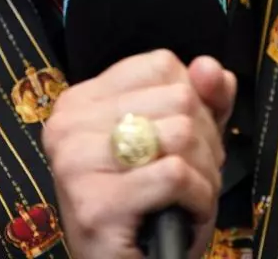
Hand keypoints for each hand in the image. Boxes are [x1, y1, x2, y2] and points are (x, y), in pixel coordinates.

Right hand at [43, 50, 235, 258]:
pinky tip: (183, 213)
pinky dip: (199, 198)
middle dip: (205, 142)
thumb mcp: (179, 142)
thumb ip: (201, 99)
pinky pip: (176, 175)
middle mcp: (68, 125)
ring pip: (182, 134)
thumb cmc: (151, 207)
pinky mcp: (95, 203)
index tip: (184, 141)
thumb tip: (210, 68)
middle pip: (179, 98)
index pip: (162, 65)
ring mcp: (76, 164)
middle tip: (189, 176)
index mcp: (81, 100)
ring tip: (187, 196)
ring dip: (205, 173)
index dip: (194, 102)